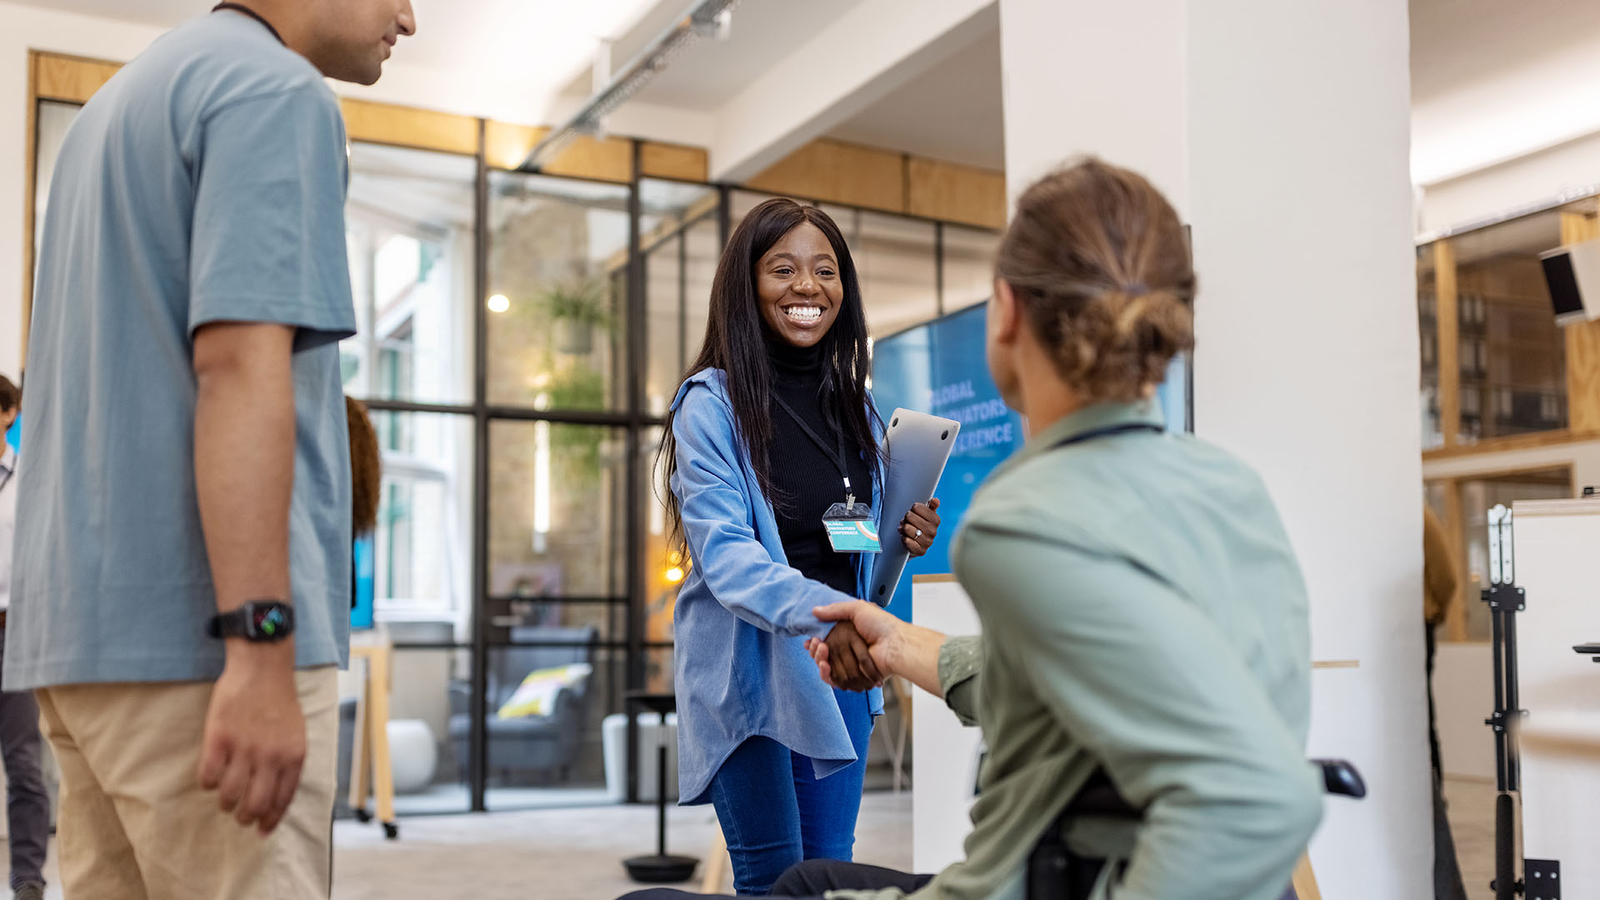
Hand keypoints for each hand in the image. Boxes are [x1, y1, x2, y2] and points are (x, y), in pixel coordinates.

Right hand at [198, 648, 305, 833]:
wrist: (263, 669)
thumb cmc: (280, 703)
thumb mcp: (297, 735)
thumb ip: (288, 765)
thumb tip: (276, 800)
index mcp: (294, 757)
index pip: (282, 801)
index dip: (270, 821)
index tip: (261, 830)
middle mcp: (271, 757)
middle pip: (254, 806)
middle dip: (245, 817)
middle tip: (238, 815)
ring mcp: (244, 748)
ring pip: (228, 796)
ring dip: (224, 803)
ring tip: (224, 797)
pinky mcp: (219, 738)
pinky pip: (207, 777)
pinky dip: (207, 784)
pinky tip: (210, 776)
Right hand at [805, 601, 905, 689]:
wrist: (894, 645)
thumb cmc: (883, 626)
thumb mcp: (858, 608)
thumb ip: (835, 609)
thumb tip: (815, 610)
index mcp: (848, 636)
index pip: (825, 643)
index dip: (815, 643)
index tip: (810, 640)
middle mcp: (848, 652)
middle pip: (822, 657)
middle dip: (816, 651)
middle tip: (817, 643)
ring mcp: (850, 666)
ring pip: (825, 669)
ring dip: (819, 660)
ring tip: (823, 650)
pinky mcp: (854, 679)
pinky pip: (834, 681)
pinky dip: (827, 674)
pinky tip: (825, 664)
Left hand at [901, 498, 940, 556]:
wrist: (918, 543)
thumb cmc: (921, 525)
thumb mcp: (927, 514)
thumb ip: (932, 506)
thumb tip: (935, 500)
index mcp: (936, 520)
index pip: (916, 507)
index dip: (912, 510)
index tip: (914, 513)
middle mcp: (933, 531)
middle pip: (909, 517)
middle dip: (906, 519)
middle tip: (907, 522)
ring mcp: (928, 542)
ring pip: (907, 528)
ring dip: (903, 528)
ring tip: (905, 529)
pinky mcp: (921, 551)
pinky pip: (906, 541)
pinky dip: (903, 538)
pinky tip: (906, 537)